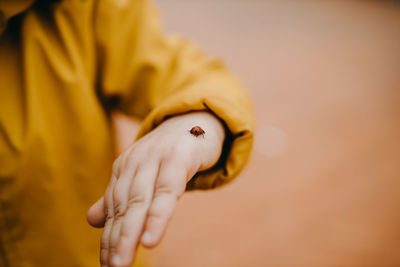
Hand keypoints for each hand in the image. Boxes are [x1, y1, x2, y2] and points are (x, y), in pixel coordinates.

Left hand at [86, 111, 224, 266]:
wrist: (197, 119)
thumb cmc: (171, 153)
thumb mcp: (144, 174)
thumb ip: (121, 197)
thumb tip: (93, 221)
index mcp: (125, 168)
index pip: (114, 208)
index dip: (108, 237)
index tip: (105, 264)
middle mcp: (135, 162)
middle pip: (123, 206)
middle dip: (115, 239)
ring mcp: (156, 158)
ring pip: (140, 200)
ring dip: (130, 232)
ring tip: (122, 262)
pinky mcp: (179, 158)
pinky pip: (167, 190)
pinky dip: (158, 216)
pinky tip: (151, 239)